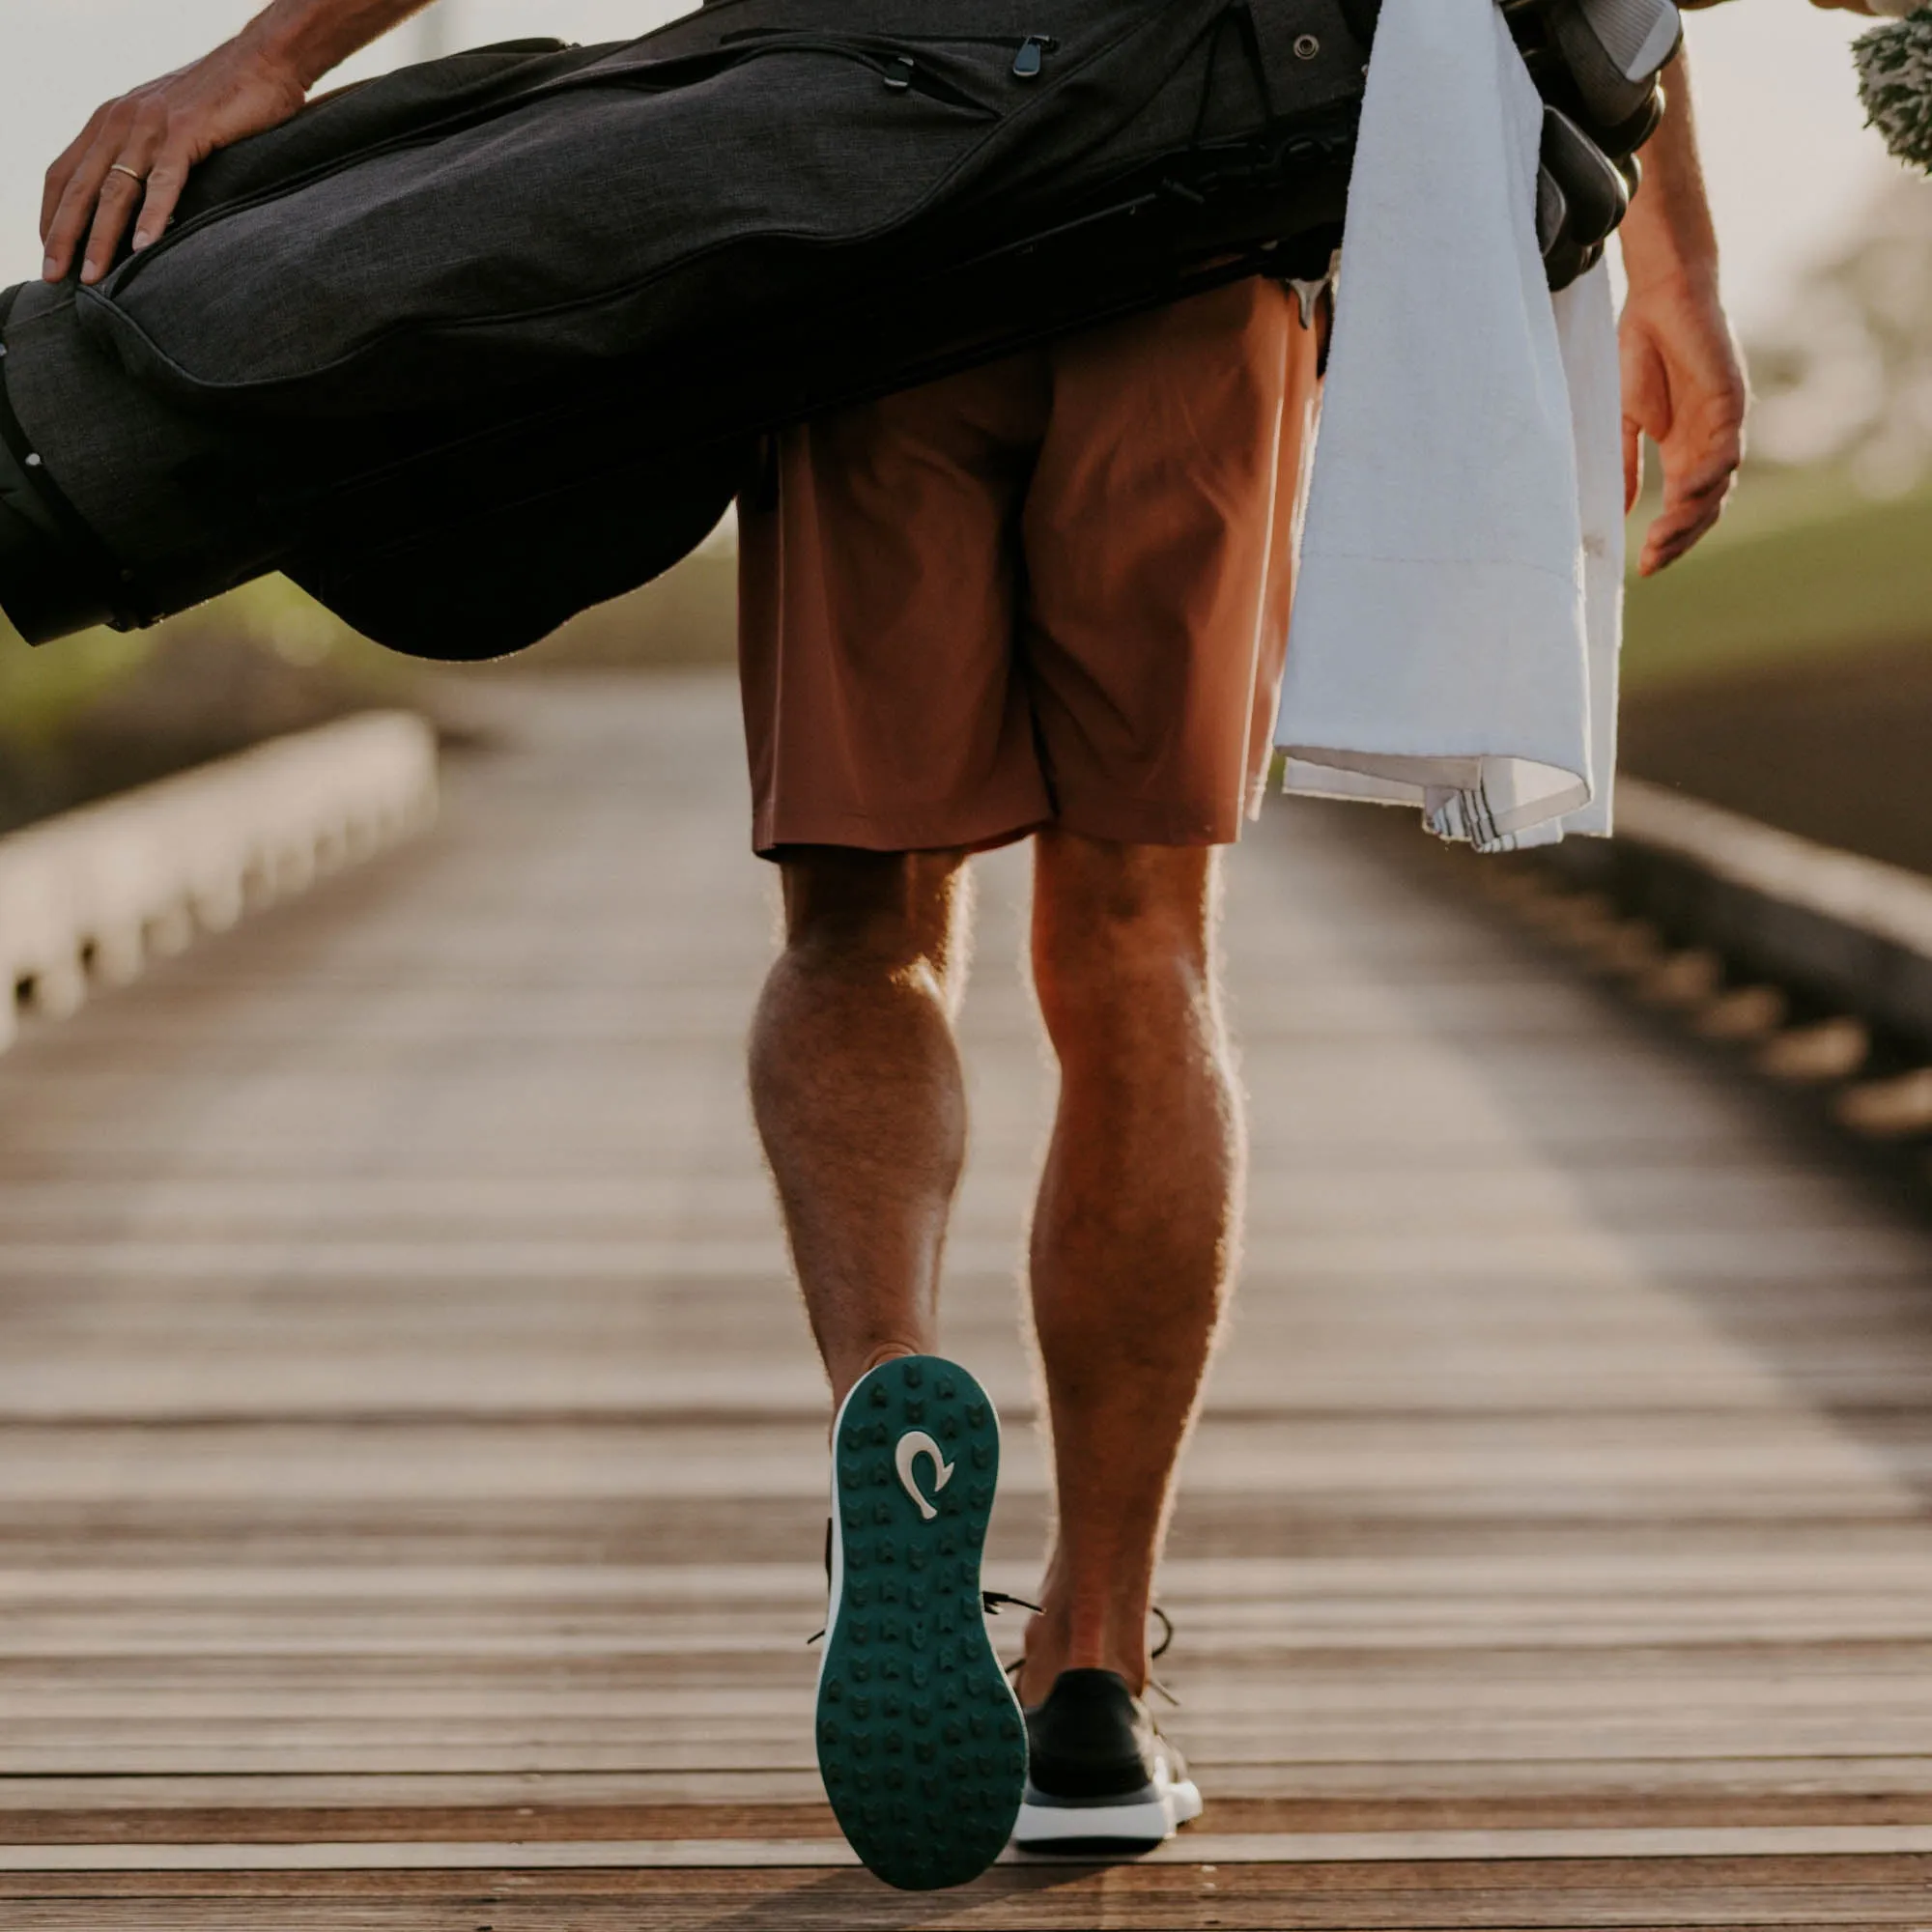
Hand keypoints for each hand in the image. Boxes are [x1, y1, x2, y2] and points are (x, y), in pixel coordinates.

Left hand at [41, 41, 307, 286]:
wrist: (262, 62)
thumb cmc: (223, 101)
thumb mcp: (169, 127)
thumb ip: (147, 156)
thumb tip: (143, 205)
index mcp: (111, 121)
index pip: (64, 174)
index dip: (51, 216)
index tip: (51, 254)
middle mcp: (120, 121)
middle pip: (78, 187)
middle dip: (62, 235)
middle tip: (54, 278)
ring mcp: (152, 126)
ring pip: (115, 190)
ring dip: (102, 237)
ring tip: (94, 276)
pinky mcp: (188, 132)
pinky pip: (164, 181)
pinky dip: (152, 216)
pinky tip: (144, 247)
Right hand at [1619, 268, 1745, 575]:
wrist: (1661, 297)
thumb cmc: (1639, 352)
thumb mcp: (1626, 420)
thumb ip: (1628, 464)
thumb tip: (1624, 512)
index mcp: (1683, 450)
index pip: (1684, 510)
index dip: (1667, 540)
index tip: (1642, 567)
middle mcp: (1707, 444)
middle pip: (1705, 509)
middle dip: (1679, 539)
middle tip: (1651, 561)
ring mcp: (1722, 426)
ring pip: (1719, 489)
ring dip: (1692, 517)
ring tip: (1661, 536)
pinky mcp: (1731, 402)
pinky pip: (1728, 450)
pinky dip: (1708, 477)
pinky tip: (1681, 494)